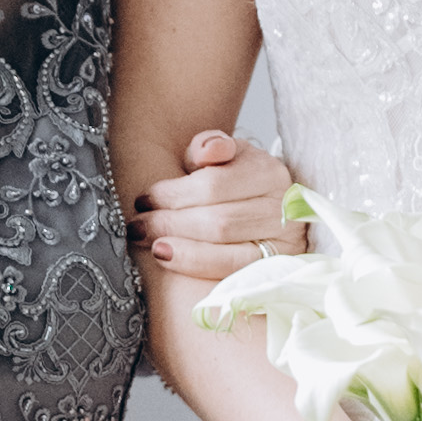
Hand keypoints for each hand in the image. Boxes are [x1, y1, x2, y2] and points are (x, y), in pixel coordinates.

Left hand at [134, 130, 298, 280]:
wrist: (267, 212)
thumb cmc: (237, 182)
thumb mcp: (226, 156)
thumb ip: (210, 146)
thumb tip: (206, 152)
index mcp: (269, 172)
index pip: (214, 185)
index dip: (172, 194)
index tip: (143, 199)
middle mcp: (283, 209)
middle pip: (218, 221)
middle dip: (170, 224)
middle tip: (138, 226)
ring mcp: (284, 244)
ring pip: (226, 251)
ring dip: (182, 250)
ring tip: (152, 246)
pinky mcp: (276, 272)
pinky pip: (233, 275)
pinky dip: (199, 268)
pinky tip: (172, 262)